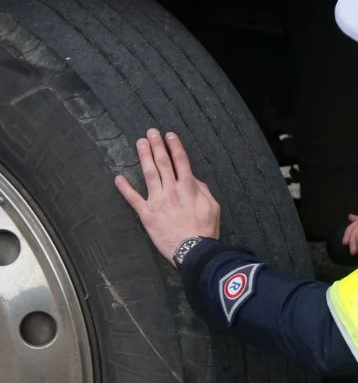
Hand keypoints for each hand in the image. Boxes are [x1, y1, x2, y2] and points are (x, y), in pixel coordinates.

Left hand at [114, 128, 220, 265]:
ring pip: (149, 174)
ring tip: (140, 143)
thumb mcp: (213, 207)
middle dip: (157, 146)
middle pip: (163, 163)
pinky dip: (125, 189)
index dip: (175, 147)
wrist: (193, 250)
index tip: (169, 136)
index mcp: (189, 188)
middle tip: (151, 132)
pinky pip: (133, 199)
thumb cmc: (205, 230)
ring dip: (144, 157)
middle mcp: (172, 190)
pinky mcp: (147, 214)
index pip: (181, 162)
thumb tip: (194, 179)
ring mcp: (158, 201)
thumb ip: (203, 190)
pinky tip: (118, 178)